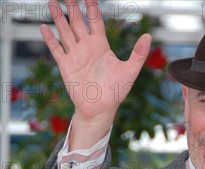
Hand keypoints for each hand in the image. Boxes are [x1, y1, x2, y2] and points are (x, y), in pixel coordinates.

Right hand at [40, 0, 151, 142]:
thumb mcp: (130, 71)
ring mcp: (75, 56)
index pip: (95, 21)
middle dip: (73, 7)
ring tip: (52, 3)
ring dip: (59, 18)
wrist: (100, 110)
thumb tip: (148, 36)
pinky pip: (56, 49)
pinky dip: (49, 39)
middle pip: (78, 22)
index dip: (91, 7)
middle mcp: (87, 48)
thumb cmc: (116, 92)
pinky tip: (43, 27)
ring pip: (65, 31)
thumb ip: (138, 54)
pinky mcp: (66, 66)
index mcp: (101, 46)